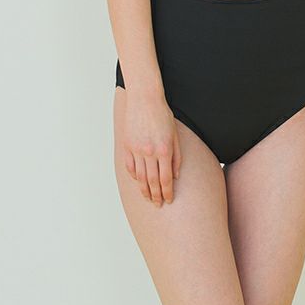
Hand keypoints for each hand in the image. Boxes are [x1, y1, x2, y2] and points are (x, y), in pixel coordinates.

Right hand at [122, 89, 181, 206]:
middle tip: (158, 204)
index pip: (166, 178)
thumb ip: (176, 156)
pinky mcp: (127, 146)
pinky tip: (138, 182)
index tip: (168, 200)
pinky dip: (134, 177)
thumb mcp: (175, 135)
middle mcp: (150, 152)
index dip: (167, 192)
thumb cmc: (163, 115)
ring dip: (144, 190)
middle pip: (152, 181)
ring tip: (149, 198)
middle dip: (156, 195)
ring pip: (140, 177)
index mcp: (164, 150)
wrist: (145, 99)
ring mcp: (137, 150)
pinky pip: (130, 166)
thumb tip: (175, 176)